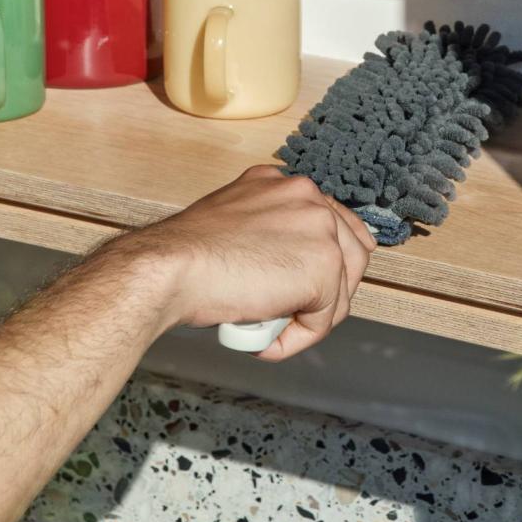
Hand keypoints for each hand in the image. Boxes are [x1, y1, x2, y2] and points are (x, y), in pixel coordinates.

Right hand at [130, 165, 376, 360]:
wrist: (171, 266)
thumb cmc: (187, 255)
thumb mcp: (235, 222)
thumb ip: (266, 231)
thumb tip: (283, 267)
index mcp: (284, 183)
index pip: (331, 221)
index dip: (323, 258)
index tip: (304, 283)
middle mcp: (307, 196)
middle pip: (350, 252)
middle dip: (328, 289)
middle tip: (290, 313)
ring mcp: (320, 229)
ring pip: (340, 288)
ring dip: (312, 316)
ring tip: (273, 327)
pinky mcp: (322, 267)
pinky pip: (324, 318)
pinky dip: (298, 337)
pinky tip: (266, 338)